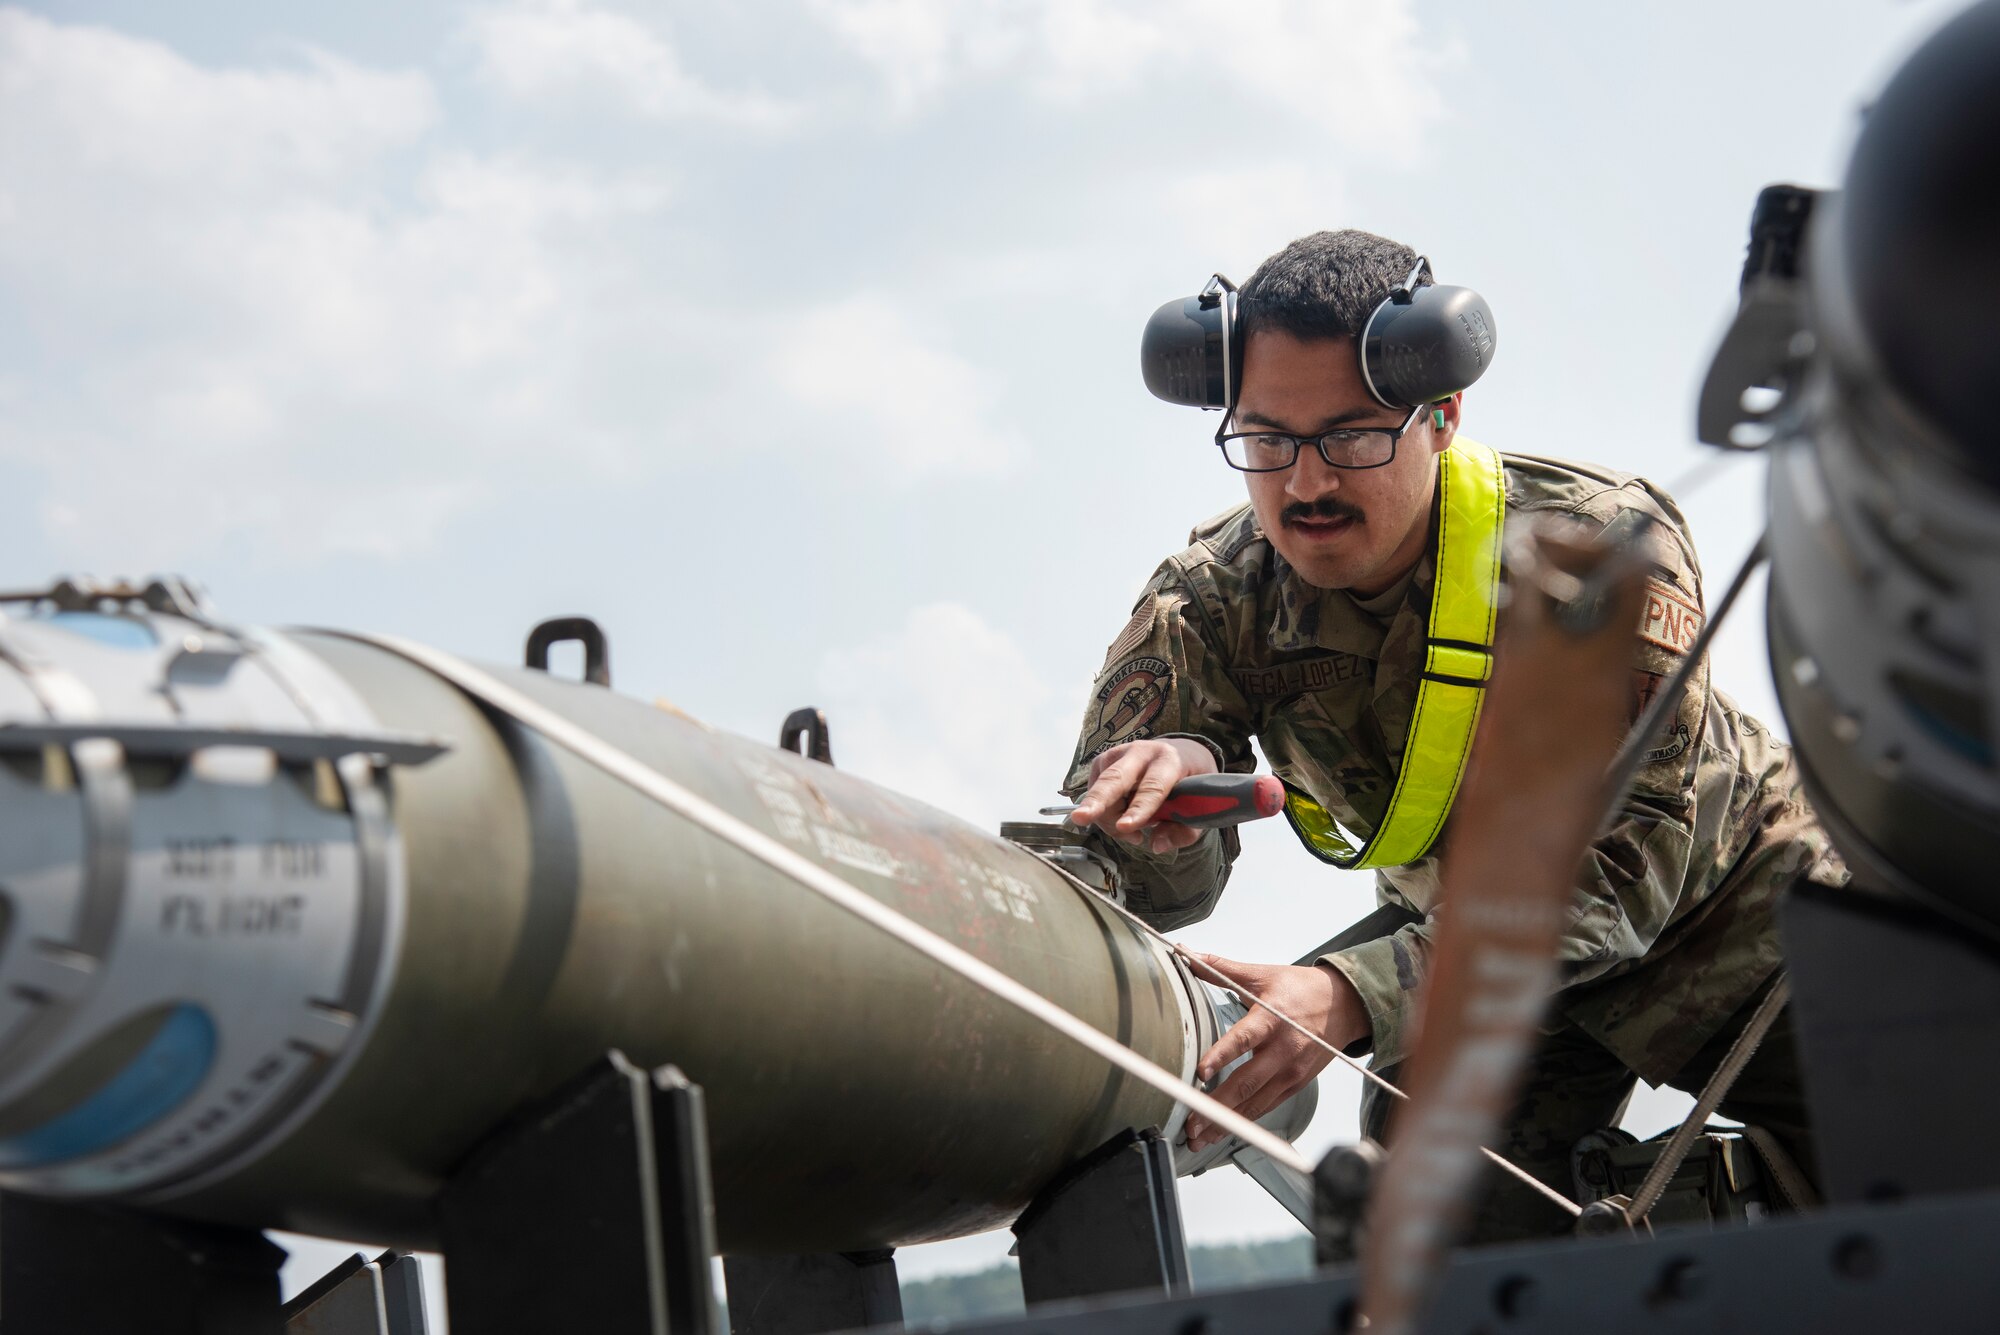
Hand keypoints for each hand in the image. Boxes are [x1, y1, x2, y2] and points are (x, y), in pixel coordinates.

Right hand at [1069, 738, 1218, 853]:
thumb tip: (1156, 846)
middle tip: (1080, 818)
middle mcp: (1142, 752)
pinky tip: (1123, 819)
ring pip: (1102, 789)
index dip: (1139, 809)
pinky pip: (1095, 791)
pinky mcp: (1104, 760)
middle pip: (1115, 778)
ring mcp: (1120, 753)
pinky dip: (1105, 813)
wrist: (1183, 753)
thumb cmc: (1191, 785)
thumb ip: (1182, 831)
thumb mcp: (1199, 809)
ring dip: (1109, 818)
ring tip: (1132, 834)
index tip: (1126, 828)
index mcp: (1171, 761)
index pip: (1153, 787)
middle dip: (1098, 800)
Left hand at [1180, 953, 1370, 1152]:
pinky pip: (1266, 1108)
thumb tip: (1186, 954)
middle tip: (1190, 1120)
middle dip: (1216, 1105)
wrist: (1344, 1007)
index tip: (1201, 1072)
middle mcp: (1284, 1050)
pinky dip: (1243, 1123)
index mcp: (1273, 1018)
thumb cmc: (1301, 990)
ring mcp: (1291, 1072)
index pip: (1244, 1038)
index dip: (1222, 1055)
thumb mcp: (1262, 975)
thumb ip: (1221, 968)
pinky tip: (1222, 1131)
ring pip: (1255, 1103)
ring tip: (1198, 1136)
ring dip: (1225, 1122)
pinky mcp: (1295, 1086)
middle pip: (1247, 1082)